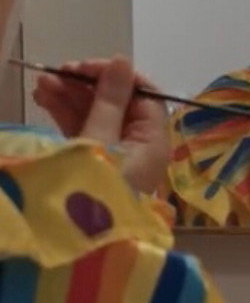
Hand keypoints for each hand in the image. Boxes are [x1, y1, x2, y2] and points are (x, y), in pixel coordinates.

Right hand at [33, 55, 168, 193]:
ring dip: (72, 96)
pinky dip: (67, 114)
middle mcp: (140, 145)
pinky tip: (44, 98)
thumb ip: (110, 99)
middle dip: (87, 85)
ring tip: (42, 82)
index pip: (145, 94)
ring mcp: (117, 155)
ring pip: (97, 115)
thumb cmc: (96, 186)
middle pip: (118, 102)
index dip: (117, 75)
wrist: (78, 242)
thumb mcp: (102, 138)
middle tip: (58, 71)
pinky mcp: (96, 164)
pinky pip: (85, 130)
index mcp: (154, 139)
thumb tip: (122, 60)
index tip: (88, 67)